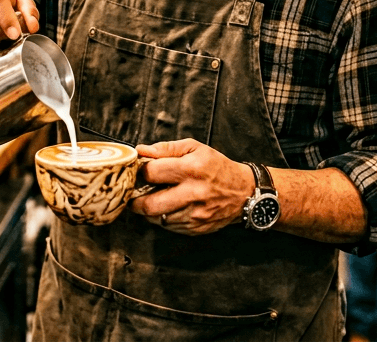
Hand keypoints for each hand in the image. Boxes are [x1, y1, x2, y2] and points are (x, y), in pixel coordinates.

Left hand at [128, 139, 255, 235]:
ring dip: (148, 210)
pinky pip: (169, 227)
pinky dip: (163, 218)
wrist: (243, 192)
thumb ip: (166, 149)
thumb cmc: (217, 167)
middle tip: (132, 194)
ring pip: (157, 218)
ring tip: (151, 199)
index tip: (139, 171)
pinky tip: (167, 207)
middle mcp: (193, 194)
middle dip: (135, 201)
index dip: (140, 172)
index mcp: (192, 169)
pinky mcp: (196, 228)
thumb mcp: (195, 148)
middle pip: (150, 204)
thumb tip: (142, 151)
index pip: (152, 173)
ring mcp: (195, 214)